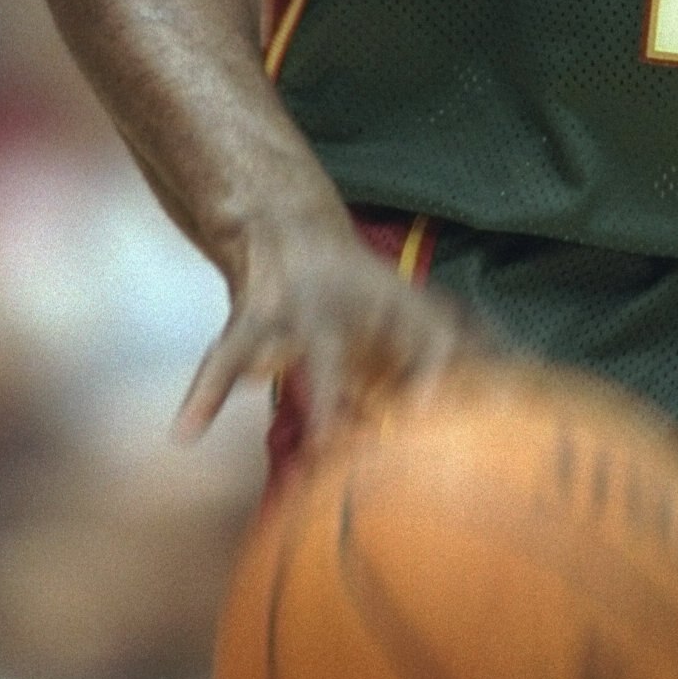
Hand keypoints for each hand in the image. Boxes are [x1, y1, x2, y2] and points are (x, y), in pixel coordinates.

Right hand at [174, 206, 482, 444]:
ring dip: (323, 406)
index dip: (445, 380)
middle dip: (406, 402)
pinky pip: (227, 358)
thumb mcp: (400, 321)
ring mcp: (303, 310)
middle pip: (398, 358)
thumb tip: (492, 411)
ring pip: (313, 360)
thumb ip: (431, 371)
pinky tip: (185, 431)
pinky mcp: (255, 316)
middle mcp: (355, 308)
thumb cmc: (358, 297)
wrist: (287, 224)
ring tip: (322, 454)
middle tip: (414, 449)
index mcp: (398, 309)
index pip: (438, 341)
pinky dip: (204, 394)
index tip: (452, 426)